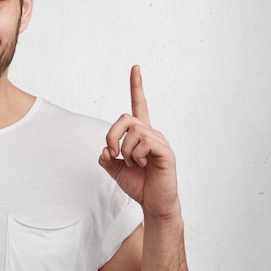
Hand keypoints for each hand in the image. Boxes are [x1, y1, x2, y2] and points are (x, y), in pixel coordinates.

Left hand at [99, 65, 179, 218]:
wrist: (153, 204)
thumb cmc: (138, 184)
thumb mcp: (114, 169)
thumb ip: (106, 157)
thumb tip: (105, 149)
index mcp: (140, 134)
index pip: (139, 104)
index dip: (136, 86)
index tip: (135, 67)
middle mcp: (152, 133)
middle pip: (125, 118)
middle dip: (111, 135)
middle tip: (112, 153)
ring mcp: (160, 141)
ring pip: (133, 133)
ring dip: (126, 152)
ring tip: (134, 164)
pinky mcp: (165, 152)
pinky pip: (145, 143)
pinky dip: (136, 157)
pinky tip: (143, 166)